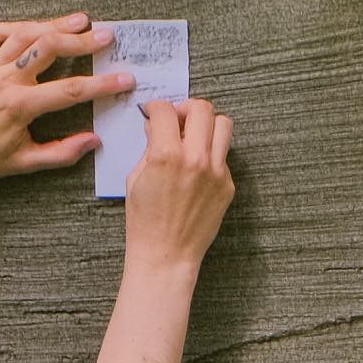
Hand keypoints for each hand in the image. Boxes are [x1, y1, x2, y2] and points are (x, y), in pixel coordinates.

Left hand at [0, 15, 134, 185]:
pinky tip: (34, 27)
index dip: (102, 84)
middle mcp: (5, 80)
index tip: (125, 78)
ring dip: (55, 24)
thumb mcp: (25, 162)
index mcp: (20, 106)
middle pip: (50, 48)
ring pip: (25, 34)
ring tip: (80, 20)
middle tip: (106, 36)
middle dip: (82, 41)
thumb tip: (93, 141)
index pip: (71, 90)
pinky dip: (15, 26)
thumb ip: (62, 153)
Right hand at [121, 94, 235, 271]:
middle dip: (186, 108)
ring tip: (193, 136)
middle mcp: (195, 158)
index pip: (166, 111)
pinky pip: (224, 156)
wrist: (166, 254)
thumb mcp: (135, 179)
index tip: (154, 112)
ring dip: (206, 125)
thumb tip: (156, 126)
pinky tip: (197, 167)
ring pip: (223, 125)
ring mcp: (216, 171)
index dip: (156, 107)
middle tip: (177, 120)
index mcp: (165, 154)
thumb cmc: (145, 221)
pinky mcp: (227, 185)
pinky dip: (211, 153)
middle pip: (201, 109)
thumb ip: (149, 147)